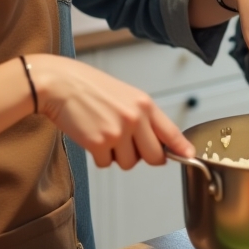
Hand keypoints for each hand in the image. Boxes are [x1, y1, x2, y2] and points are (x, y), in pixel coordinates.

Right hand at [30, 55, 193, 168]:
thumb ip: (142, 116)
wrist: (59, 84)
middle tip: (127, 145)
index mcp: (144, 104)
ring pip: (129, 163)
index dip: (181, 148)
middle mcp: (135, 118)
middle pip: (154, 157)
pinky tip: (91, 136)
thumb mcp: (124, 95)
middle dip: (142, 156)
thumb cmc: (88, 87)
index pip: (171, 131)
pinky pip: (106, 164)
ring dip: (117, 156)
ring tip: (104, 133)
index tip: (189, 156)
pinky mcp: (99, 143)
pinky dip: (98, 156)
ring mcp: (118, 131)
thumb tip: (154, 141)